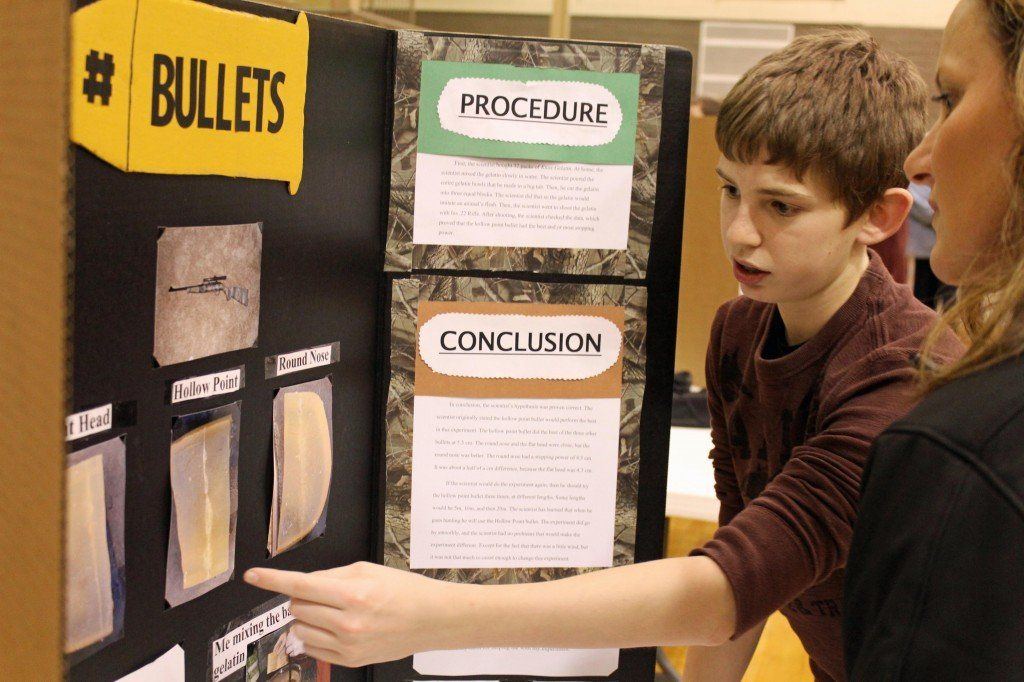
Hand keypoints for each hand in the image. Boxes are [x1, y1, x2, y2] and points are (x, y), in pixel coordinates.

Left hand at [244, 561, 461, 667]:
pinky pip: (312, 647)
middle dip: (303, 597)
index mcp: (352, 594)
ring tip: (333, 612)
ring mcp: (348, 645)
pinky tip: (337, 627)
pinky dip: (316, 634)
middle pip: (297, 607)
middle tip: (326, 594)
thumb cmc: (403, 590)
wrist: (431, 619)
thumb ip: (330, 576)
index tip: (252, 576)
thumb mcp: (367, 570)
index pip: (300, 585)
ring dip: (308, 617)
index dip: (271, 580)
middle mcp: (347, 622)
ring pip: (300, 629)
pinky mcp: (350, 660)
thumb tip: (302, 585)